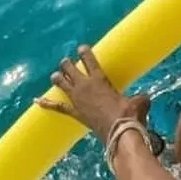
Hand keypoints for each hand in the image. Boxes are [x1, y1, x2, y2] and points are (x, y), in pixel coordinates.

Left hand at [35, 44, 149, 145]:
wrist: (119, 132)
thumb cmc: (130, 114)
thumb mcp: (140, 101)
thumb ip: (140, 97)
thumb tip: (144, 100)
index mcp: (100, 79)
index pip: (89, 60)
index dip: (84, 52)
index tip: (81, 48)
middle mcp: (85, 86)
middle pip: (70, 69)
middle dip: (67, 64)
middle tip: (67, 62)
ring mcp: (77, 99)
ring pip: (62, 83)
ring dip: (58, 78)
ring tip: (55, 75)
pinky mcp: (75, 113)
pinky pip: (57, 107)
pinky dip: (46, 103)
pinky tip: (36, 101)